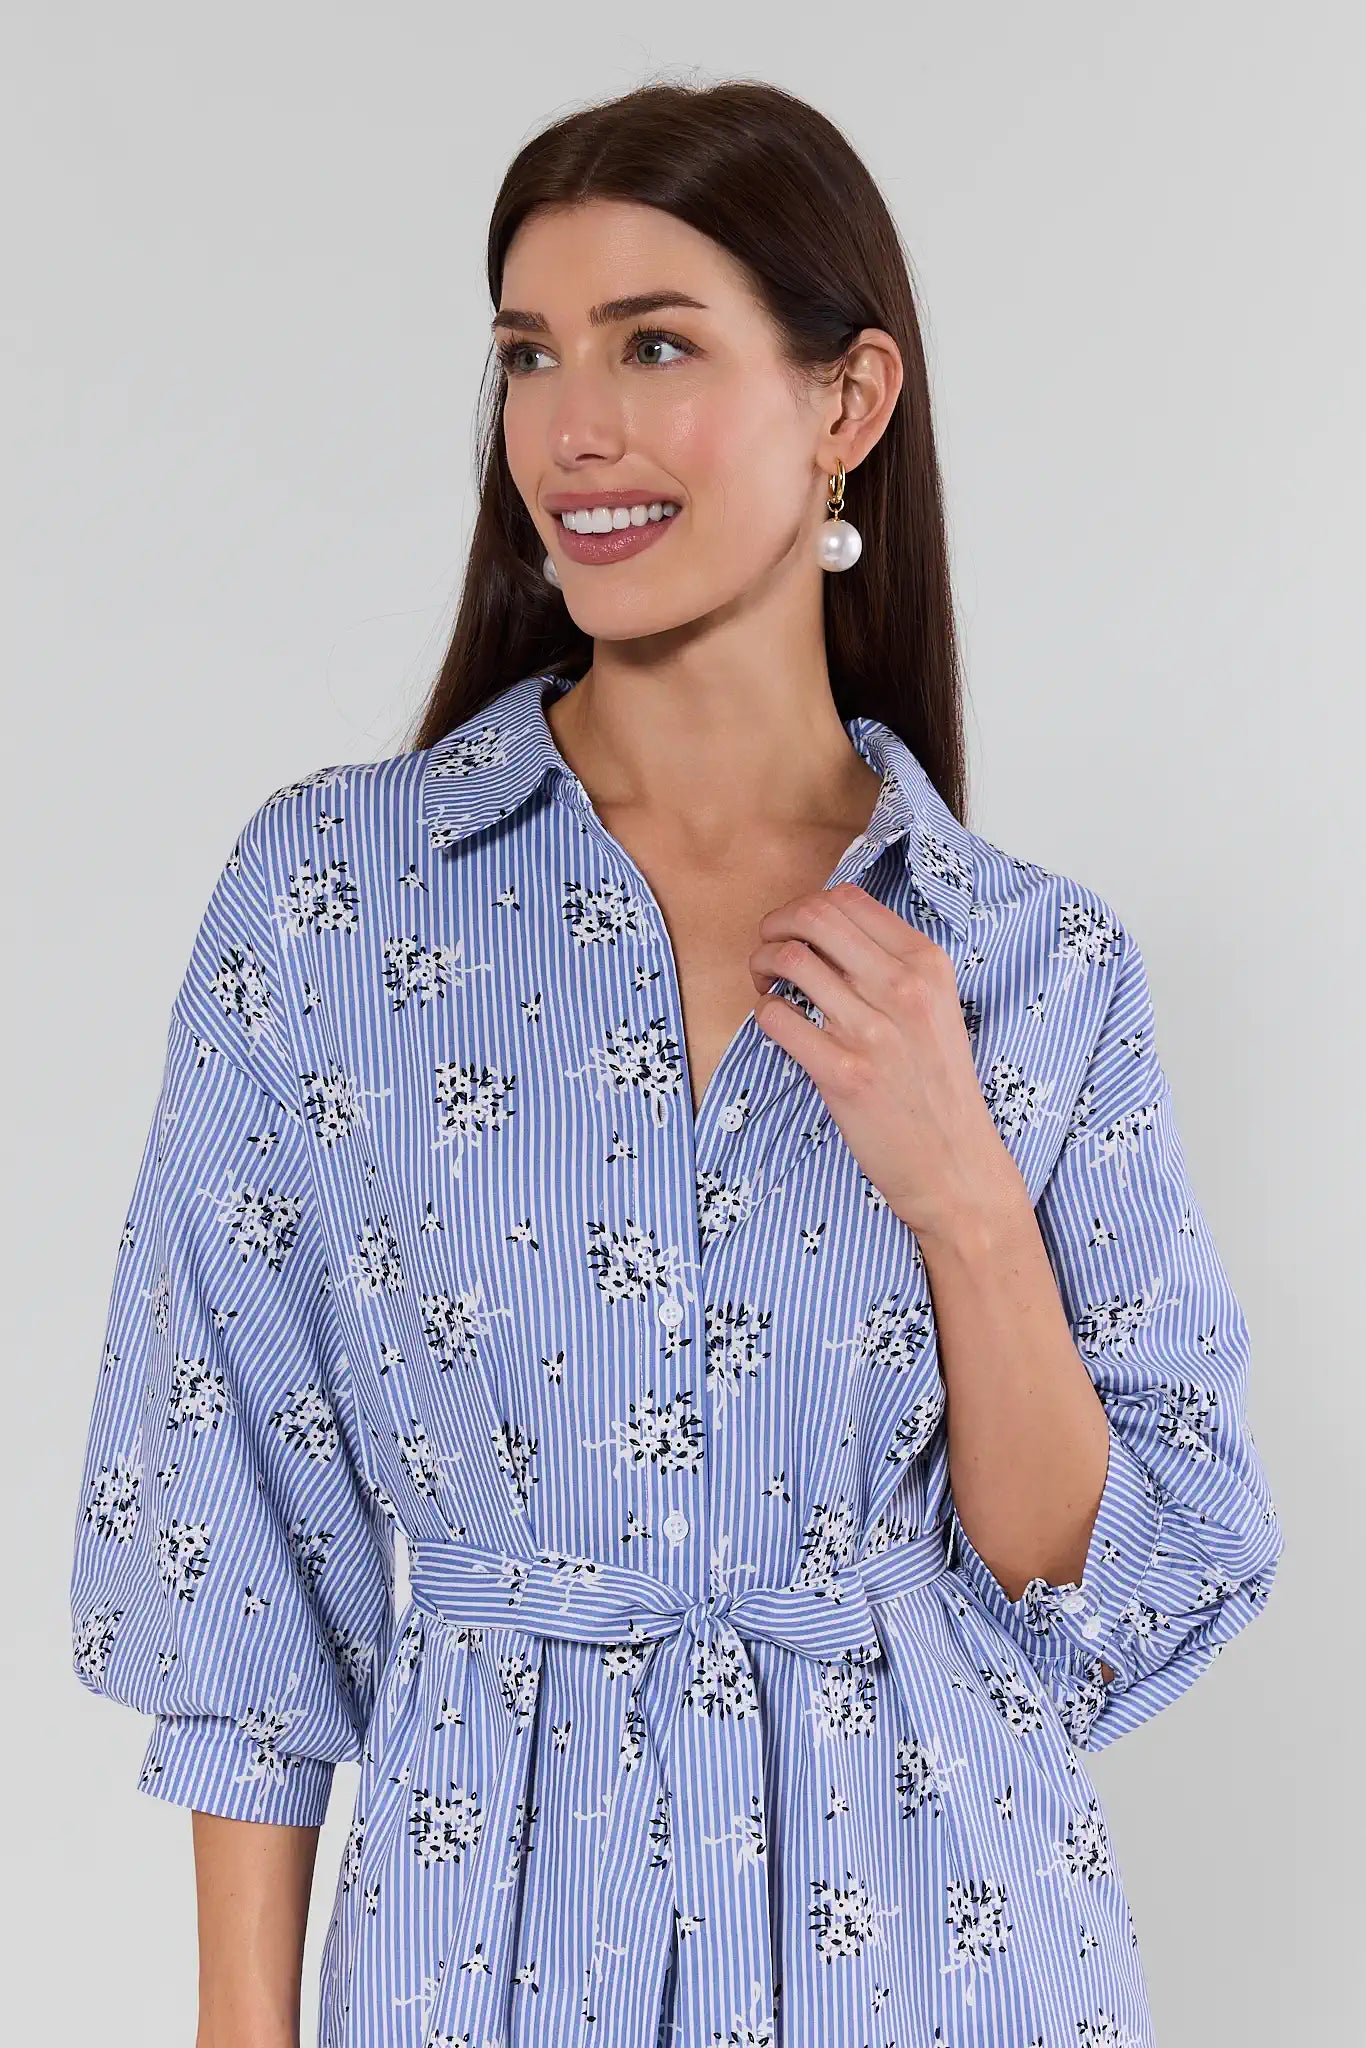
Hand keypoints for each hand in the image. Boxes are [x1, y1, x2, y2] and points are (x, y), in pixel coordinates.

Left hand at [749, 882, 1024, 1245]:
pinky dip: (764, 1013)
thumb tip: (826, 935)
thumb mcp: (936, 1011)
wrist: (955, 1167)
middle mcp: (903, 989)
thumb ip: (892, 968)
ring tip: (766, 986)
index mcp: (927, 965)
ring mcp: (873, 1032)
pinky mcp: (843, 1074)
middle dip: (775, 925)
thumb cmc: (938, 1090)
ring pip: (790, 960)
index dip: (806, 906)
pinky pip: (778, 1018)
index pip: (849, 899)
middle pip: (814, 916)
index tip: (796, 932)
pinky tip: (776, 1025)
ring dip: (762, 965)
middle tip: (768, 949)